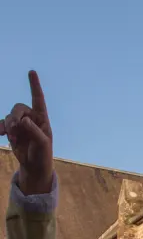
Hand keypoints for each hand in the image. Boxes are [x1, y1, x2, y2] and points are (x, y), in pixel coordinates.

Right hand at [0, 71, 52, 194]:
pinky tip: (1, 134)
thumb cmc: (42, 154)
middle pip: (19, 108)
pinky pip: (2, 124)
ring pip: (9, 116)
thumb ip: (34, 131)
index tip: (31, 71)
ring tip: (13, 138)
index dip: (34, 85)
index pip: (38, 99)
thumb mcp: (42, 144)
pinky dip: (1, 128)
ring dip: (9, 126)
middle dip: (15, 117)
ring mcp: (20, 124)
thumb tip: (23, 120)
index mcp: (42, 118)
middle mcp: (31, 118)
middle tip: (15, 128)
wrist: (34, 166)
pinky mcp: (12, 131)